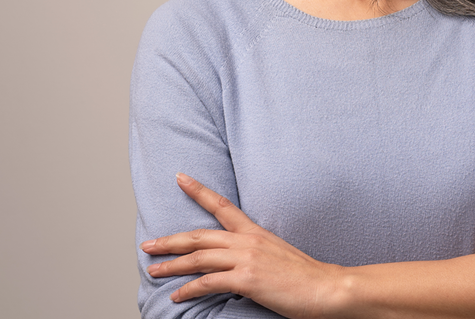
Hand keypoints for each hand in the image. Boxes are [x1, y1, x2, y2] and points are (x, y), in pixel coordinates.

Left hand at [142, 173, 343, 318]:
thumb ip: (256, 252)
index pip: (222, 205)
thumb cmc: (306, 276)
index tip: (180, 177)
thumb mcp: (278, 254)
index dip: (198, 190)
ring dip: (172, 265)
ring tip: (154, 270)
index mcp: (255, 232)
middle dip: (170, 241)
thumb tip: (239, 260)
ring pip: (198, 259)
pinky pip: (208, 282)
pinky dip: (189, 290)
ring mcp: (246, 259)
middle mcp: (247, 241)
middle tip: (148, 244)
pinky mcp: (246, 279)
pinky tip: (177, 296)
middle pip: (199, 236)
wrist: (326, 287)